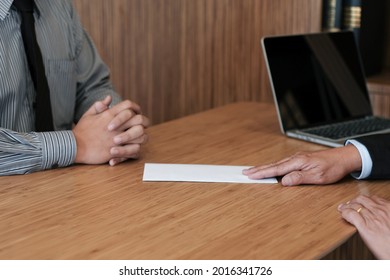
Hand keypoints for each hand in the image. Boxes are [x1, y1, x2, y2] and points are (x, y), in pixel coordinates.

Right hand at [73, 96, 148, 164]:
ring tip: (138, 139)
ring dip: (141, 137)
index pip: (128, 105)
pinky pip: (133, 150)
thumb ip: (99, 106)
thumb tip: (109, 98)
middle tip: (143, 126)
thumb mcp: (88, 115)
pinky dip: (136, 149)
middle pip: (139, 119)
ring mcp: (116, 138)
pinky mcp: (116, 151)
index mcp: (109, 115)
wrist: (74, 147)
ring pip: (140, 136)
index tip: (137, 113)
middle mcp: (115, 126)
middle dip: (144, 122)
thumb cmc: (81, 131)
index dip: (136, 108)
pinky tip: (133, 149)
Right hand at [242, 145, 361, 185]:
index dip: (262, 173)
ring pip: (276, 164)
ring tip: (253, 170)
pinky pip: (282, 163)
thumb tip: (284, 181)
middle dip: (258, 169)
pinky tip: (270, 168)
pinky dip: (273, 166)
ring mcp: (297, 158)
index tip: (250, 175)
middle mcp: (295, 158)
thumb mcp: (318, 176)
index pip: (276, 169)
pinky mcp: (300, 159)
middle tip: (245, 172)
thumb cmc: (333, 167)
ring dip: (264, 167)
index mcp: (297, 162)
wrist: (344, 157)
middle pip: (272, 165)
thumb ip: (299, 178)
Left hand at [338, 195, 389, 258]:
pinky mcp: (365, 227)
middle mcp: (381, 211)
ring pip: (355, 205)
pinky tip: (343, 214)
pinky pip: (351, 214)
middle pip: (362, 199)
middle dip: (354, 201)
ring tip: (342, 209)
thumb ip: (386, 216)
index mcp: (389, 208)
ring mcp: (372, 218)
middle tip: (349, 205)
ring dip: (346, 206)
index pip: (373, 198)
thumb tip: (378, 216)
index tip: (360, 202)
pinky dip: (345, 213)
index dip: (364, 200)